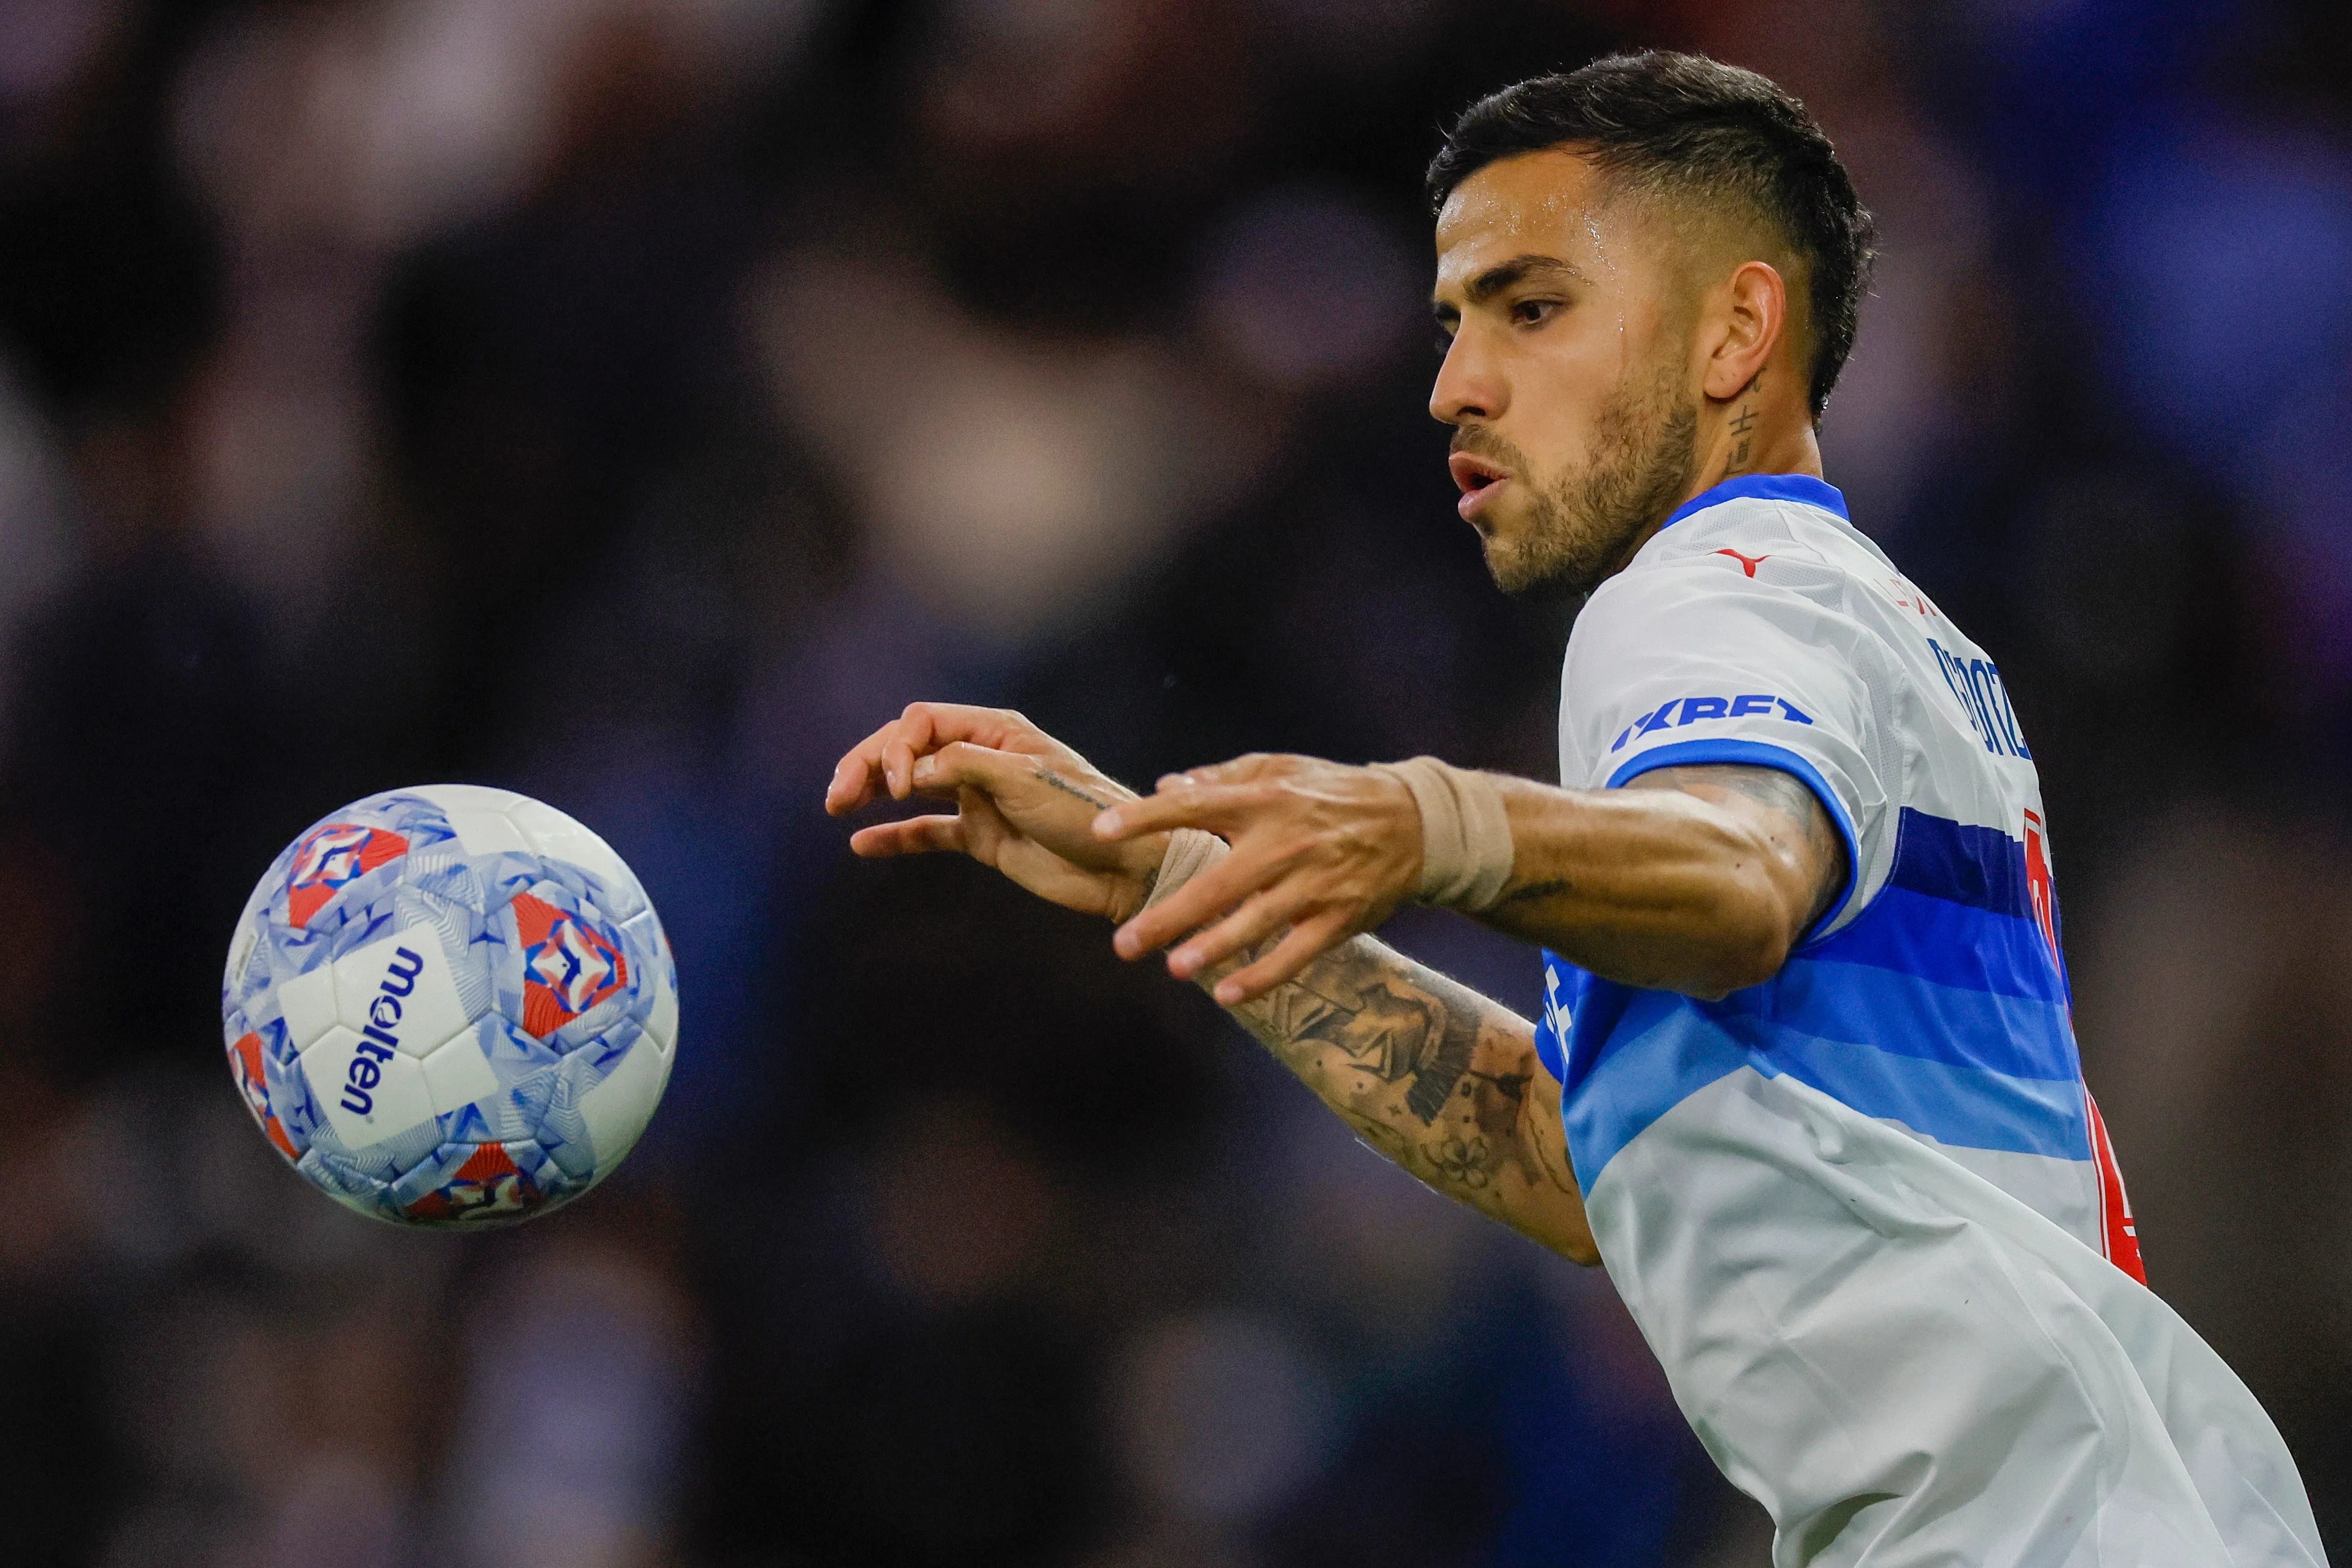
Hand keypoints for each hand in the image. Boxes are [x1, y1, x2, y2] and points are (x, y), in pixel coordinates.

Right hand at [825, 703, 1171, 921]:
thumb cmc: (1085, 812)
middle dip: (869, 765)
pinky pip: (928, 832)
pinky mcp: (982, 836)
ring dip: (873, 793)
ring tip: (836, 806)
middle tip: (836, 794)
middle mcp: (982, 757)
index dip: (897, 749)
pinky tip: (861, 843)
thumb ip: (963, 766)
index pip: (923, 723)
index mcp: (995, 731)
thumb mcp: (1024, 779)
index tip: (896, 786)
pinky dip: (895, 835)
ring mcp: (979, 797)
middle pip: (909, 750)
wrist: (1122, 866)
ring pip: (912, 787)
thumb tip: (909, 771)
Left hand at [1092, 753, 1422, 1004]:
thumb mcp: (1280, 767)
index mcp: (1263, 799)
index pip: (1193, 806)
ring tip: (1174, 969)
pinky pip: (1295, 955)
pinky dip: (1262, 976)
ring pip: (1254, 924)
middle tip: (1125, 943)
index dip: (1145, 818)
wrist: (1414, 822)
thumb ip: (1221, 776)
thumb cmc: (1331, 792)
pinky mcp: (1338, 919)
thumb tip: (1164, 786)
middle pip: (1216, 883)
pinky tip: (1228, 994)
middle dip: (1168, 916)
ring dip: (1212, 949)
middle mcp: (1284, 843)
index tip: (1100, 831)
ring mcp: (1313, 885)